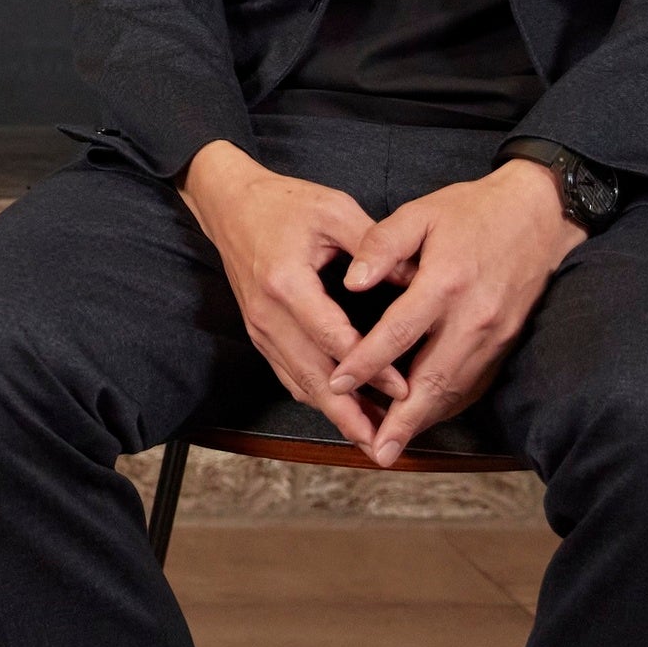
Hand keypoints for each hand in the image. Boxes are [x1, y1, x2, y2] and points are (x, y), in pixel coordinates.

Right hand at [181, 142, 397, 458]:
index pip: (334, 339)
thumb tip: (417, 280)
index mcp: (287, 283)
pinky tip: (343, 409)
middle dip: (350, 414)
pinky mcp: (259, 334)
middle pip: (313, 377)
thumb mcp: (335, 211)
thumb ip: (375, 247)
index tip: (404, 390)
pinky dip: (317, 397)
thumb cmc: (284, 203)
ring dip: (335, 413)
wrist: (229, 203)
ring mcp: (259, 328)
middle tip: (385, 443)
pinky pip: (288, 375)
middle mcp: (268, 314)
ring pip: (299, 383)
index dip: (371, 369)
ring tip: (371, 436)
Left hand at [323, 159, 582, 464]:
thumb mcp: (420, 213)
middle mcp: (473, 318)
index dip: (365, 363)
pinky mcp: (507, 343)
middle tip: (376, 452)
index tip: (337, 384)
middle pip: (432, 380)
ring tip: (394, 446)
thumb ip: (382, 245)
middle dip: (402, 420)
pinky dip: (448, 405)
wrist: (538, 214)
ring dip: (424, 421)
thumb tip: (352, 282)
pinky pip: (475, 383)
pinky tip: (425, 417)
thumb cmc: (471, 211)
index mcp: (445, 283)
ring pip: (456, 389)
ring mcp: (495, 335)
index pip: (398, 334)